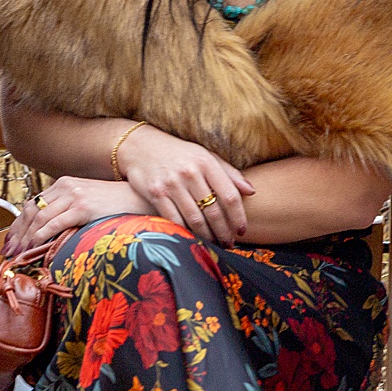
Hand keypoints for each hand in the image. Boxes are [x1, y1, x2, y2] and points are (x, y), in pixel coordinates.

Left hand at [3, 177, 144, 255]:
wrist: (138, 198)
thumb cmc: (114, 204)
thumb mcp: (86, 202)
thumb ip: (68, 209)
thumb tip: (49, 230)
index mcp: (64, 184)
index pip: (33, 204)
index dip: (18, 224)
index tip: (10, 240)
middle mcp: (66, 186)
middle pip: (32, 210)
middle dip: (17, 233)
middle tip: (9, 251)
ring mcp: (74, 195)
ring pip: (39, 217)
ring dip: (26, 237)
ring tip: (19, 252)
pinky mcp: (82, 207)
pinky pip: (54, 223)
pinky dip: (41, 235)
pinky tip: (34, 246)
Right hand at [117, 124, 254, 245]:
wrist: (140, 146)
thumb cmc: (179, 154)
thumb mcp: (204, 156)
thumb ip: (228, 173)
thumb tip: (251, 192)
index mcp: (206, 162)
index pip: (230, 195)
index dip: (238, 217)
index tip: (242, 230)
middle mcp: (189, 172)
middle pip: (214, 210)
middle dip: (224, 231)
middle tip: (229, 243)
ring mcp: (171, 183)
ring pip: (195, 219)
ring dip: (207, 236)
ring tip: (214, 244)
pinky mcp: (155, 193)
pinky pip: (174, 219)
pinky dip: (185, 232)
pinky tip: (192, 239)